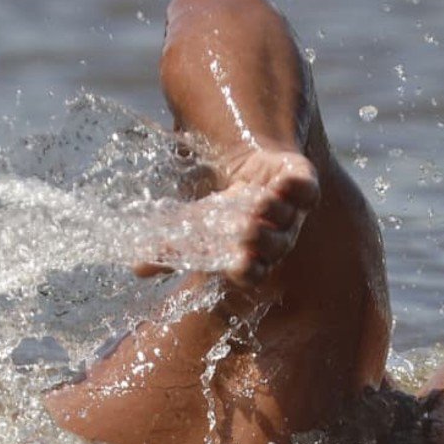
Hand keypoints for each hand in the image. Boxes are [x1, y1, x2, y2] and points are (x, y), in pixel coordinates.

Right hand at [135, 148, 318, 286]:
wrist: (254, 170)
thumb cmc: (224, 211)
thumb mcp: (194, 229)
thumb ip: (169, 250)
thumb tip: (136, 269)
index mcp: (253, 256)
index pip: (254, 273)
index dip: (247, 270)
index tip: (234, 263)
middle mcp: (278, 239)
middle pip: (275, 247)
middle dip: (257, 237)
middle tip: (241, 227)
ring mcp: (293, 213)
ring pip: (289, 218)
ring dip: (272, 210)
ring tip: (257, 200)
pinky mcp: (304, 186)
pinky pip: (307, 191)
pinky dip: (296, 187)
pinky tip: (281, 182)